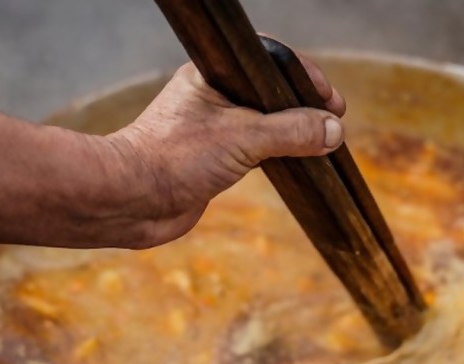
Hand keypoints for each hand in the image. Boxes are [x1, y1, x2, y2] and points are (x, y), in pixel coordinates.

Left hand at [107, 56, 345, 247]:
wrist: (130, 201)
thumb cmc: (172, 159)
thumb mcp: (243, 138)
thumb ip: (291, 132)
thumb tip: (332, 130)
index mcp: (213, 76)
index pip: (270, 63)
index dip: (304, 77)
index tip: (331, 100)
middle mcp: (212, 99)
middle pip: (270, 94)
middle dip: (303, 107)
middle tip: (333, 122)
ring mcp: (212, 131)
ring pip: (264, 125)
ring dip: (291, 135)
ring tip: (321, 144)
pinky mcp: (213, 161)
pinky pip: (255, 152)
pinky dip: (278, 157)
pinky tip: (295, 165)